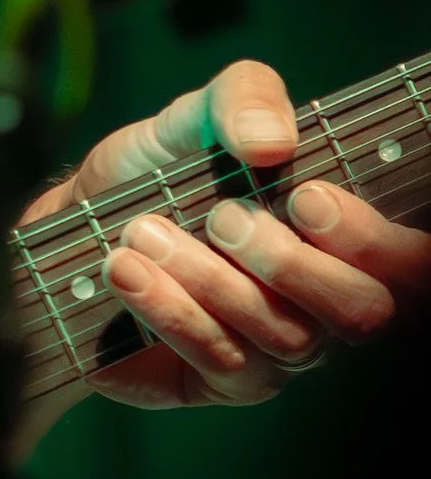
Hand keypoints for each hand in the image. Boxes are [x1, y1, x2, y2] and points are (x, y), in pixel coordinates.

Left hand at [24, 55, 430, 408]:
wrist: (81, 218)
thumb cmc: (162, 168)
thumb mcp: (198, 114)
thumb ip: (244, 99)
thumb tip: (270, 139)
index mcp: (345, 234)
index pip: (409, 259)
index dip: (374, 240)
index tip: (307, 197)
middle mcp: (330, 298)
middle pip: (364, 311)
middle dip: (293, 265)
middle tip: (222, 218)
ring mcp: (283, 347)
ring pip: (285, 336)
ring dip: (211, 282)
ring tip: (144, 233)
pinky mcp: (228, 379)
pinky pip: (220, 359)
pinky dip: (171, 311)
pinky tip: (128, 271)